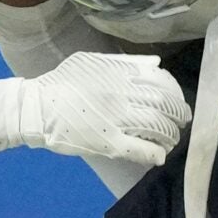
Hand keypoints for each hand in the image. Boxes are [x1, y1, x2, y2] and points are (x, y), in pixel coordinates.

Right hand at [23, 52, 190, 165]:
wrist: (36, 107)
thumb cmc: (62, 82)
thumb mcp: (92, 62)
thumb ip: (125, 61)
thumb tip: (156, 64)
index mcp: (120, 74)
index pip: (162, 82)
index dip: (175, 94)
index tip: (176, 101)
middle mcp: (123, 95)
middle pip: (165, 105)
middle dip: (179, 115)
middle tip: (181, 122)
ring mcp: (117, 120)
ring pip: (158, 127)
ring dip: (170, 135)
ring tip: (170, 140)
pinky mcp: (108, 143)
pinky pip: (140, 149)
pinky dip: (154, 153)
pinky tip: (158, 156)